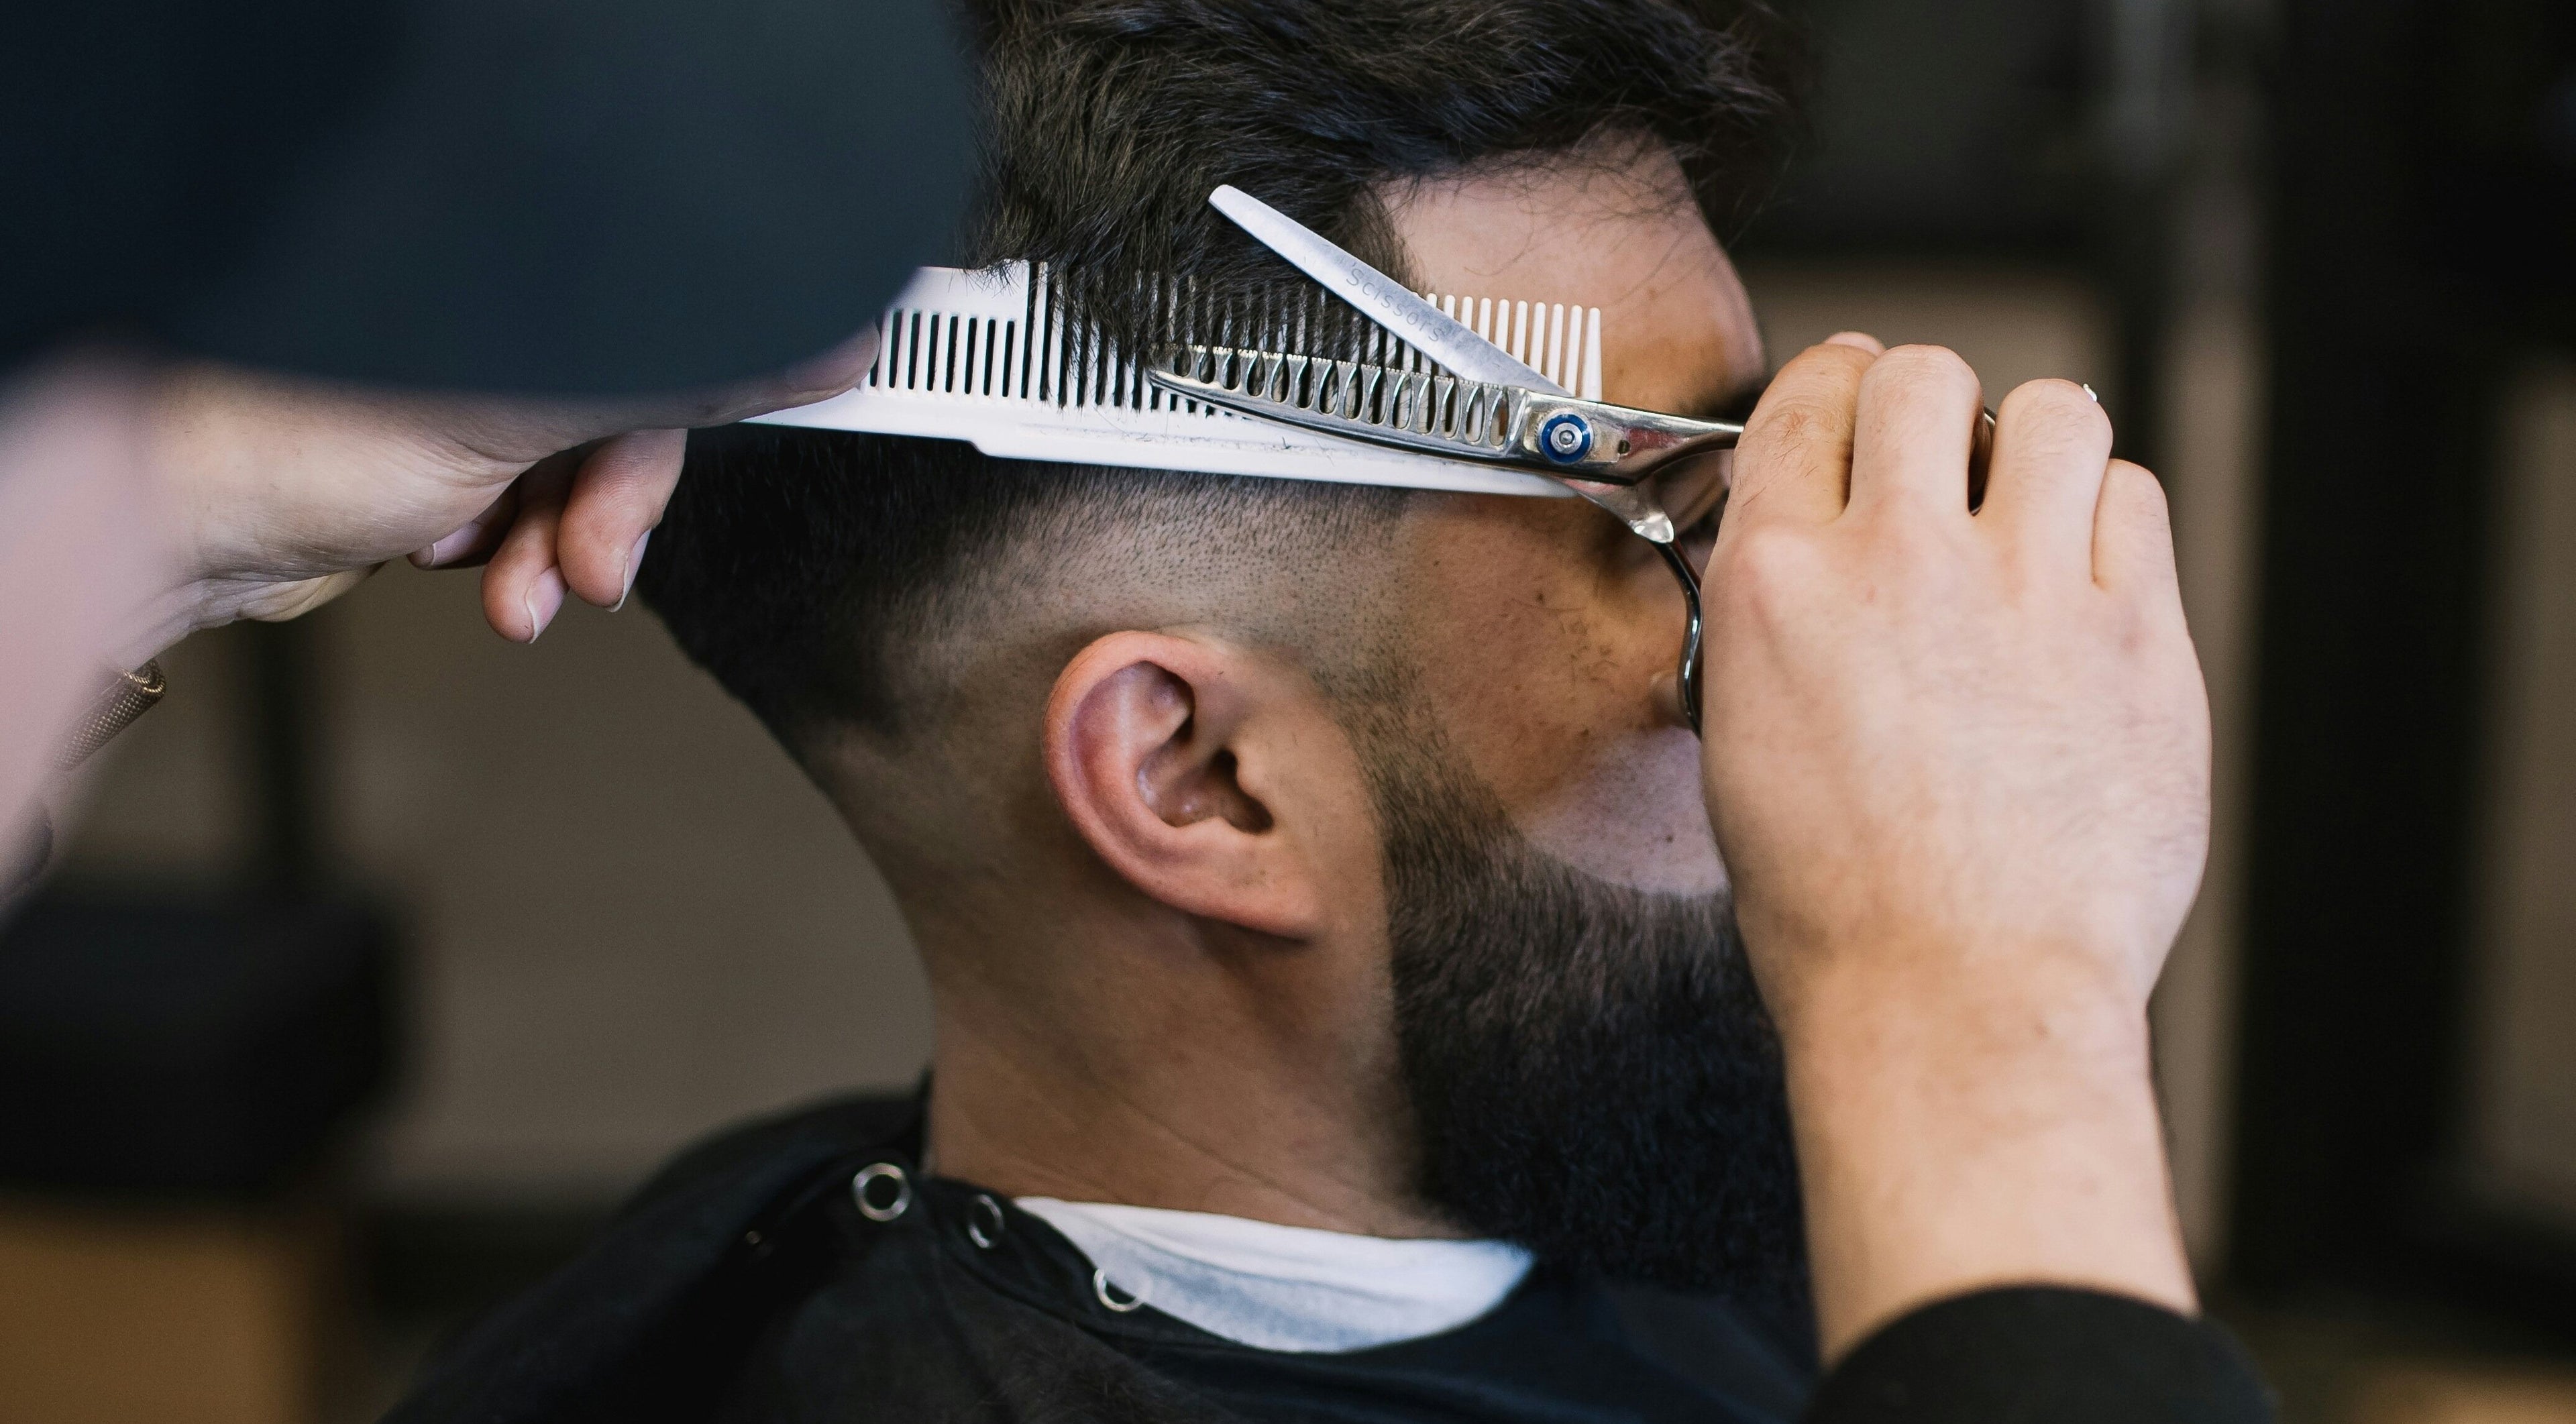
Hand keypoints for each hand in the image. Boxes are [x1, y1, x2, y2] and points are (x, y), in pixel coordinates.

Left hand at [138, 333, 872, 649]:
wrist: (176, 524)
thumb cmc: (299, 429)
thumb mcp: (534, 403)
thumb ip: (687, 376)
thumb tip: (828, 343)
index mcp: (535, 275)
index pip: (678, 320)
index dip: (730, 375)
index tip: (808, 405)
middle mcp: (504, 319)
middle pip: (636, 409)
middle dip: (612, 506)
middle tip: (591, 566)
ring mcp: (467, 385)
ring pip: (580, 474)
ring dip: (558, 547)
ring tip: (514, 586)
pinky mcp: (438, 453)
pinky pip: (526, 509)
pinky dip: (510, 552)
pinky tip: (462, 559)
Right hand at [1699, 336, 2209, 1355]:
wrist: (1954, 999)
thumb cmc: (1838, 909)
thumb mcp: (1741, 740)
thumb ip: (1775, 621)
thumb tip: (1809, 555)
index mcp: (1778, 586)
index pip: (1806, 400)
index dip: (1834, 393)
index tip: (1854, 405)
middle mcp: (1899, 563)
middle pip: (1924, 375)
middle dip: (1930, 406)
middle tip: (1941, 459)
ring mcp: (2027, 592)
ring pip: (2053, 411)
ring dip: (2034, 447)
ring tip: (2029, 508)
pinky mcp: (2136, 636)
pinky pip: (2135, 500)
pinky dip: (2110, 521)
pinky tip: (2086, 581)